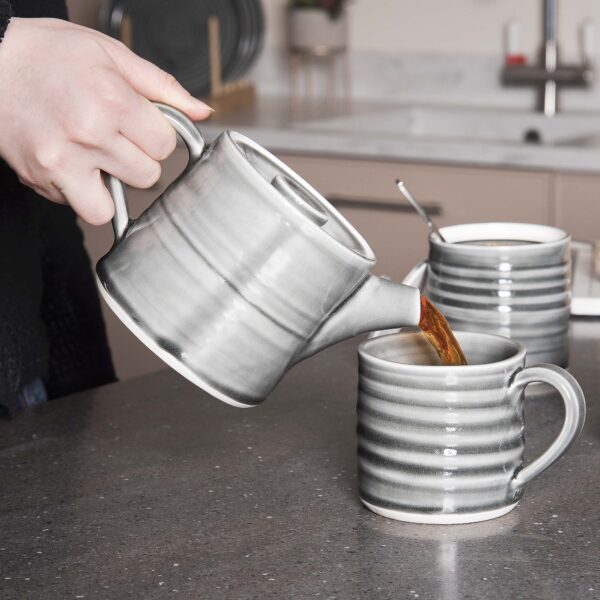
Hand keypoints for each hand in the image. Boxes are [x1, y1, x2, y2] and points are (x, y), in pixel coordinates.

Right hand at [0, 18, 212, 223]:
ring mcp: (61, 162)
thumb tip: (201, 112)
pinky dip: (80, 192)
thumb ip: (162, 87)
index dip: (157, 136)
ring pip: (112, 206)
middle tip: (115, 138)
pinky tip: (72, 164)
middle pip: (147, 177)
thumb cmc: (46, 54)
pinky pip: (78, 207)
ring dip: (111, 187)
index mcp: (112, 100)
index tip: (141, 125)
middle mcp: (88, 135)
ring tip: (96, 159)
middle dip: (138, 160)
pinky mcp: (41, 179)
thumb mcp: (110, 54)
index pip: (166, 146)